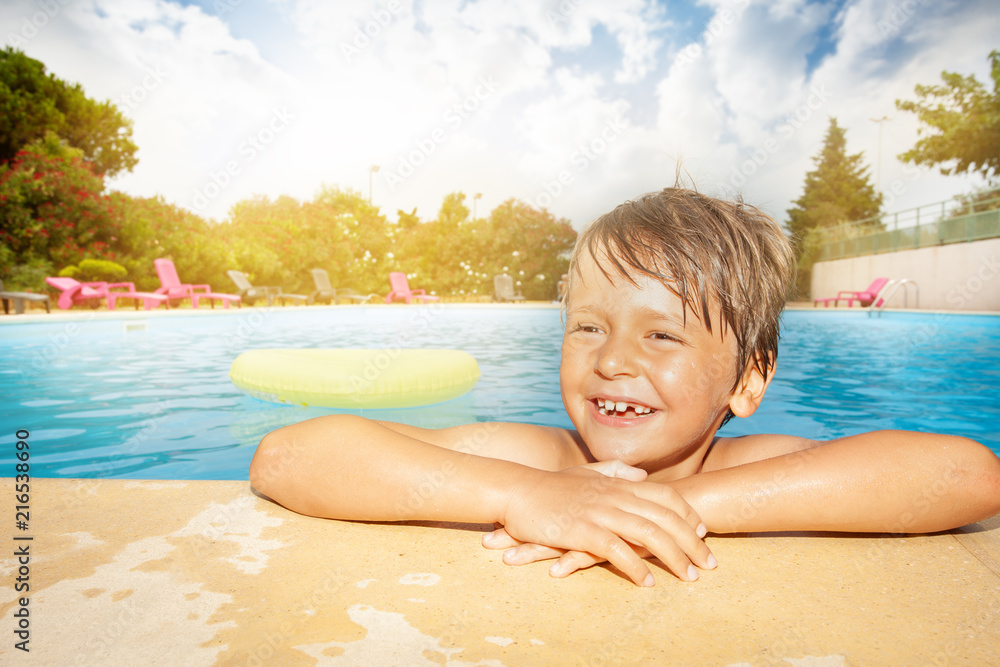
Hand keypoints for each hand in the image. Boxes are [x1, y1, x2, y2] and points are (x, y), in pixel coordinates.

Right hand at [496, 460, 714, 585]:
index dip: (688, 514)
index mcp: (618, 483)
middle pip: (666, 517)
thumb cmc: (550, 486)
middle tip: (708, 563)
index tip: (703, 532)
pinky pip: (617, 550)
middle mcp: (615, 495)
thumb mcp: (586, 473)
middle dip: (692, 542)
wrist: (517, 491)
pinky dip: (636, 566)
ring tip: (688, 576)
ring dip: (673, 557)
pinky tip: (647, 582)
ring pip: (649, 534)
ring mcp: (600, 512)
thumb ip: (615, 471)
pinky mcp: (583, 531)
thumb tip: (641, 475)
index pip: (666, 496)